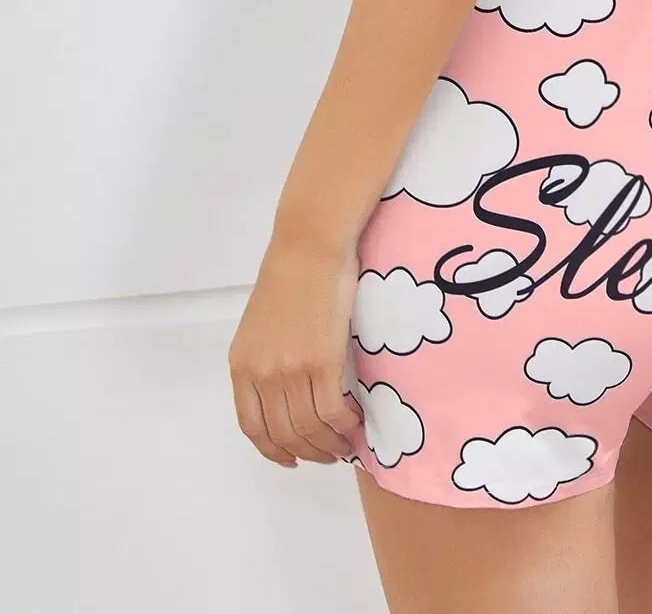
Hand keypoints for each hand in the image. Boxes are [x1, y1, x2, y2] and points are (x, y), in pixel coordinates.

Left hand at [228, 232, 364, 468]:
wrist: (308, 246)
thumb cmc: (290, 275)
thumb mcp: (260, 324)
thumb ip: (265, 358)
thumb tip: (283, 390)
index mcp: (242, 366)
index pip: (252, 427)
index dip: (273, 450)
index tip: (291, 459)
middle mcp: (262, 374)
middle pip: (283, 435)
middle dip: (308, 452)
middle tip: (329, 453)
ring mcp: (291, 369)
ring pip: (308, 429)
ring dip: (329, 444)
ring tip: (346, 441)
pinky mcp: (322, 360)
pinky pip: (332, 411)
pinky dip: (344, 425)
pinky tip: (355, 421)